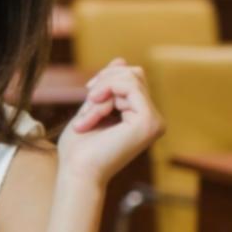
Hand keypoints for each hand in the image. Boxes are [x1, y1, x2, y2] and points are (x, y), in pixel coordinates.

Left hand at [57, 58, 164, 185]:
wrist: (77, 171)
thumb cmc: (80, 147)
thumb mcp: (93, 107)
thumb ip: (108, 86)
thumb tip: (121, 59)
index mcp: (142, 116)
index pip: (132, 77)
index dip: (107, 77)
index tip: (88, 93)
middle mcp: (153, 119)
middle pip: (133, 73)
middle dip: (104, 82)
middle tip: (87, 104)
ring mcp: (154, 121)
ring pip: (130, 78)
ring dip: (101, 93)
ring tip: (88, 118)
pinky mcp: (149, 122)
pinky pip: (129, 87)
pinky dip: (105, 96)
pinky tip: (94, 117)